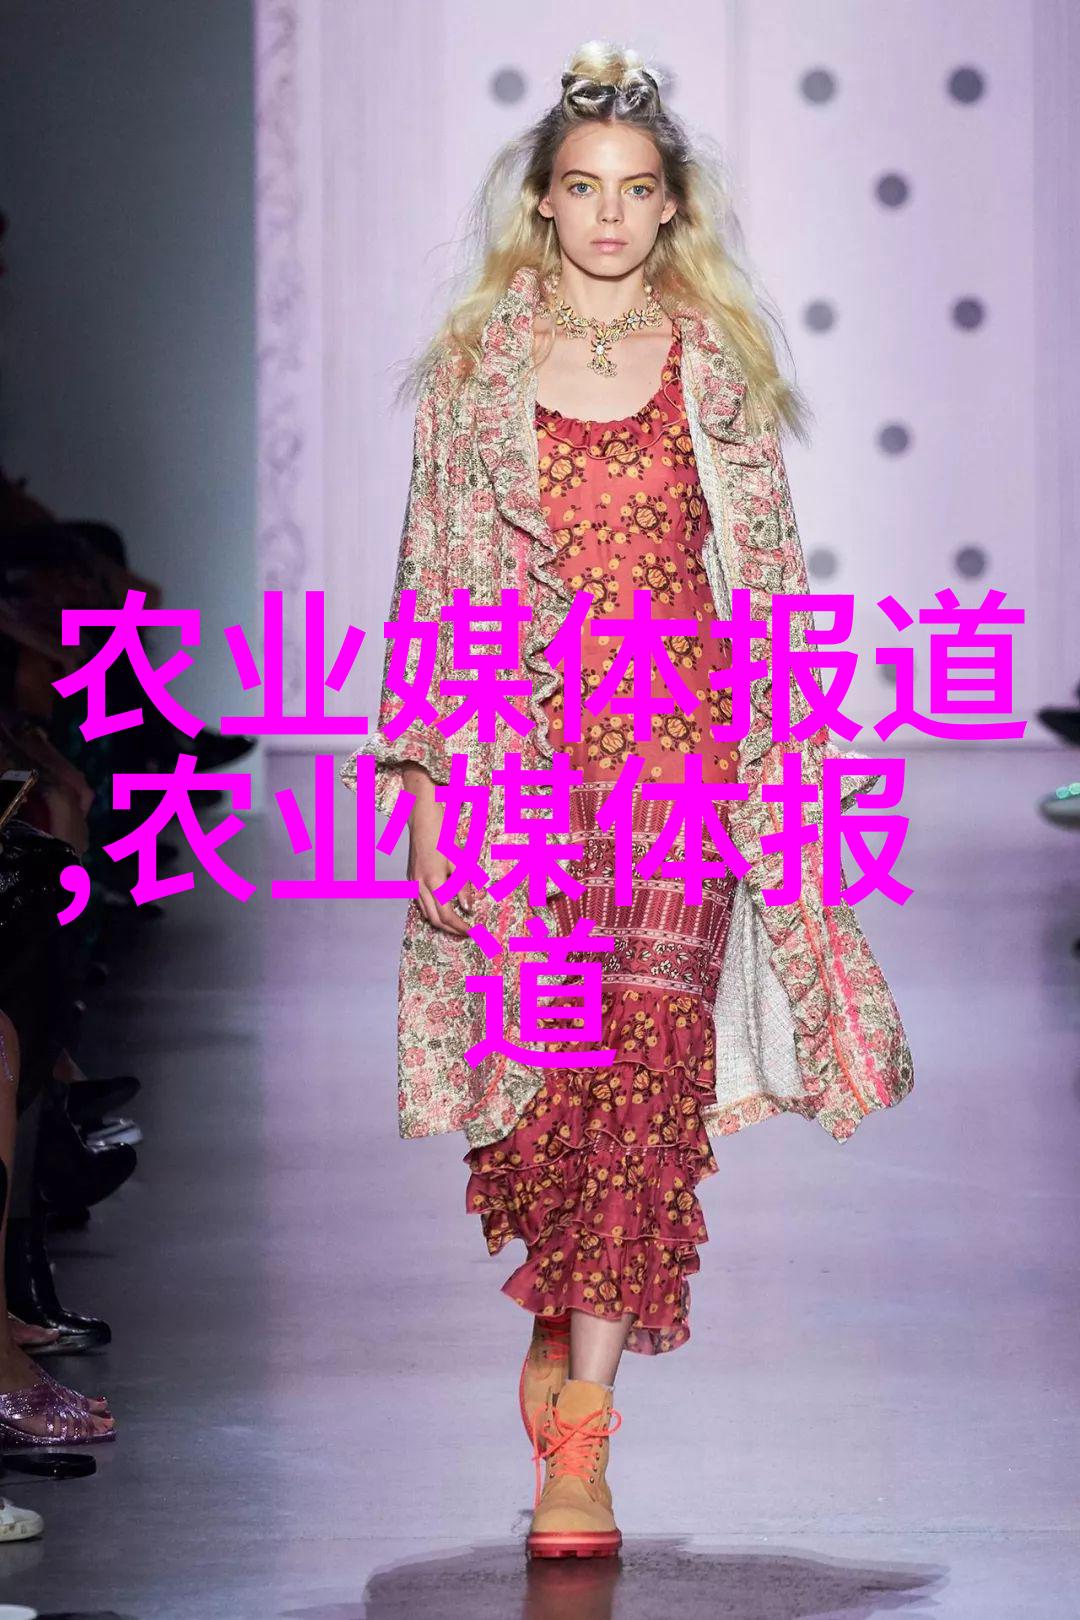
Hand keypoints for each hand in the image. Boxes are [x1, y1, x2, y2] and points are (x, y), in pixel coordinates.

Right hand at [402, 762, 470, 936]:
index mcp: (433, 880)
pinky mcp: (411, 878)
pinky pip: (420, 902)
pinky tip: (443, 908)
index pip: (447, 914)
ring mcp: (412, 882)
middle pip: (434, 919)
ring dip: (441, 922)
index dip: (460, 926)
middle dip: (451, 929)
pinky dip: (432, 911)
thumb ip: (463, 885)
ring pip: (425, 913)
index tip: (473, 931)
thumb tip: (469, 907)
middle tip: (467, 933)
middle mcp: (419, 885)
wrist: (422, 816)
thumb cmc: (443, 834)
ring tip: (458, 924)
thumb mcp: (459, 859)